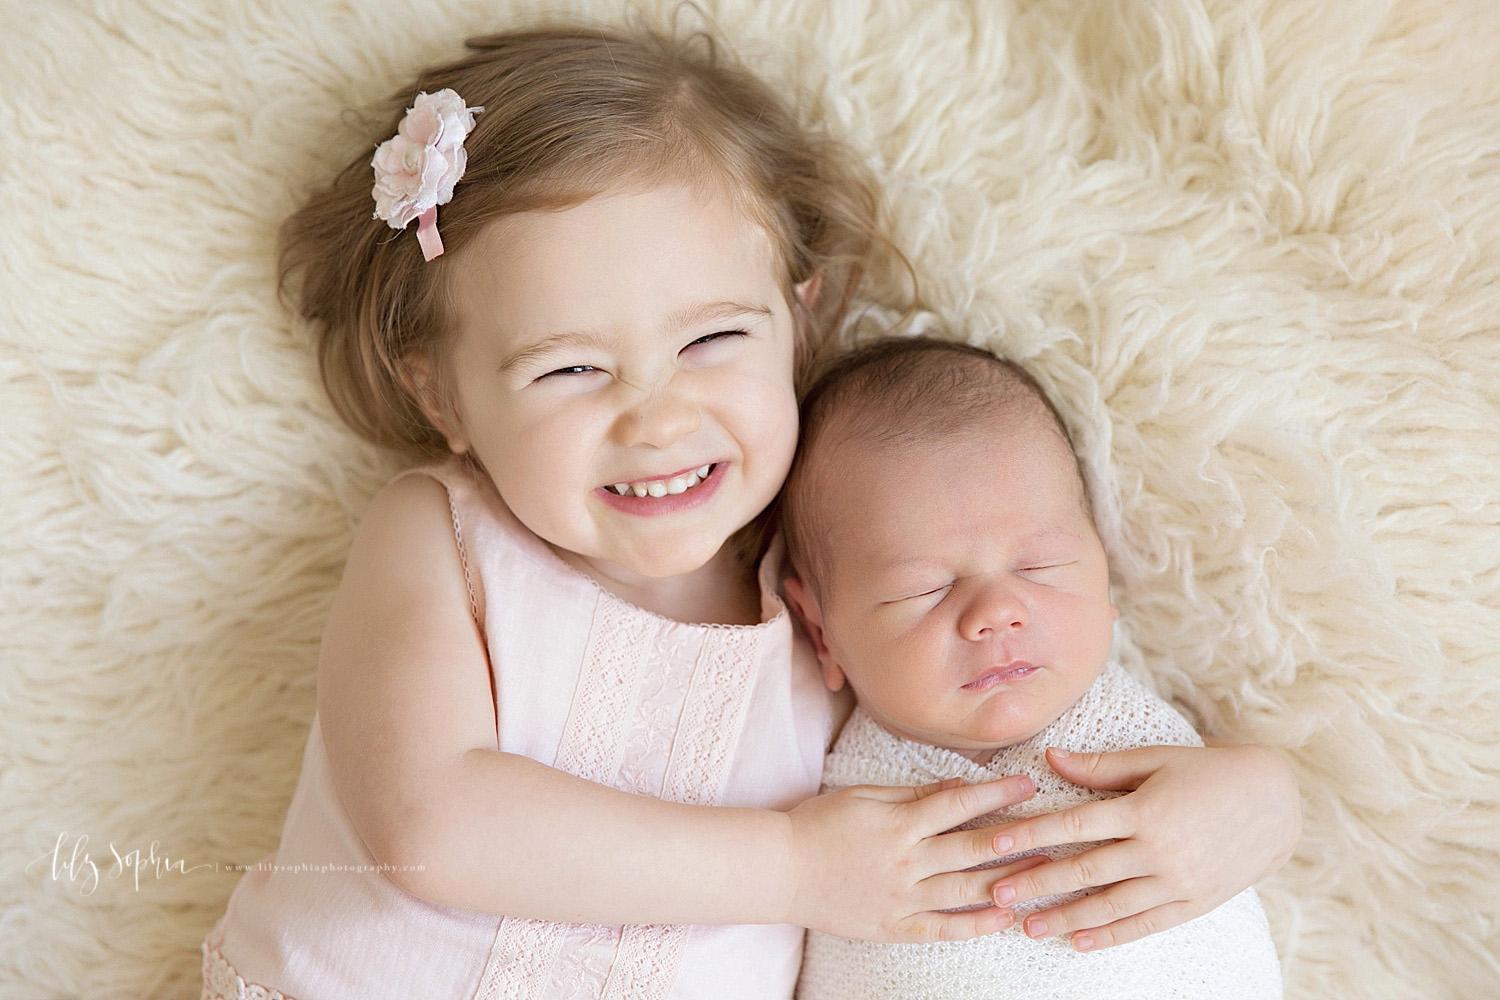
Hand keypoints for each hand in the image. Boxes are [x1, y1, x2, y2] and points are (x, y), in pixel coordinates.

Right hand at [784, 775, 1050, 941]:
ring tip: (1044, 873)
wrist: (779, 869)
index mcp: (898, 822)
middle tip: (1053, 830)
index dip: (996, 794)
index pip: (959, 805)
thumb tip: (959, 786)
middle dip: (1016, 837)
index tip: (1027, 786)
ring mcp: (901, 896)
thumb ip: (913, 793)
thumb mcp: (864, 795)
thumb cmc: (819, 824)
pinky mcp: (893, 925)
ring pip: (964, 889)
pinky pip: (941, 928)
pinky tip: (1003, 918)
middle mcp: (905, 860)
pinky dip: (974, 925)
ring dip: (1007, 880)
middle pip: (971, 848)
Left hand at [985, 743, 1300, 951]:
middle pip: (1085, 869)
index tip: (995, 845)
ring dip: (1065, 916)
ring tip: (1027, 926)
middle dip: (1036, 883)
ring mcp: (1177, 879)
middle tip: (994, 895)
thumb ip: (1100, 766)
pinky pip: (1146, 923)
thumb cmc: (1207, 771)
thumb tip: (1049, 757)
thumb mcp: (1155, 759)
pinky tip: (1079, 941)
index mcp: (1144, 808)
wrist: (1276, 801)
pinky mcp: (1195, 902)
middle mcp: (1158, 848)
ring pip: (1110, 903)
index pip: (1074, 824)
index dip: (1031, 834)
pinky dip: (1111, 934)